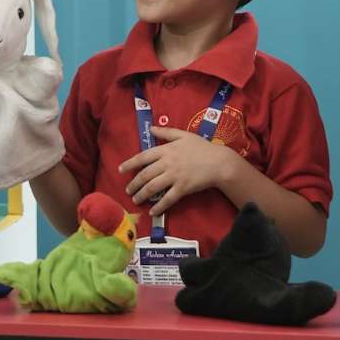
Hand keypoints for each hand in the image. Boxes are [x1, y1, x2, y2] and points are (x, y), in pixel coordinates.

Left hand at [119, 128, 233, 214]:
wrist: (219, 162)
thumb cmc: (202, 147)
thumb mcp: (183, 135)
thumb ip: (166, 132)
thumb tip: (151, 128)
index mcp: (166, 150)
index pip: (143, 157)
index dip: (130, 164)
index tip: (120, 170)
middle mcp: (167, 163)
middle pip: (145, 174)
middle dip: (134, 183)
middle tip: (128, 190)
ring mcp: (174, 177)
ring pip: (153, 188)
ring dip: (142, 195)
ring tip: (135, 200)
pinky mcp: (182, 189)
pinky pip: (168, 199)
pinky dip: (159, 206)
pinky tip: (152, 211)